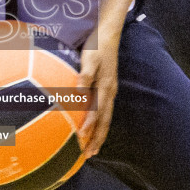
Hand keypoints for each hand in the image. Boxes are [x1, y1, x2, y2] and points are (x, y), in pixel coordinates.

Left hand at [76, 42, 118, 157]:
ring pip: (105, 118)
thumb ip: (85, 76)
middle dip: (97, 139)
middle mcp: (109, 92)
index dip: (90, 126)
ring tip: (91, 149)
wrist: (108, 35)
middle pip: (104, 121)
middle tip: (88, 155)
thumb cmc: (96, 46)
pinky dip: (98, 124)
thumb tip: (79, 92)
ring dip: (98, 135)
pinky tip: (92, 129)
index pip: (98, 111)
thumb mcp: (89, 58)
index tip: (81, 138)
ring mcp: (110, 92)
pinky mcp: (107, 89)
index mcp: (105, 87)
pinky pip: (104, 112)